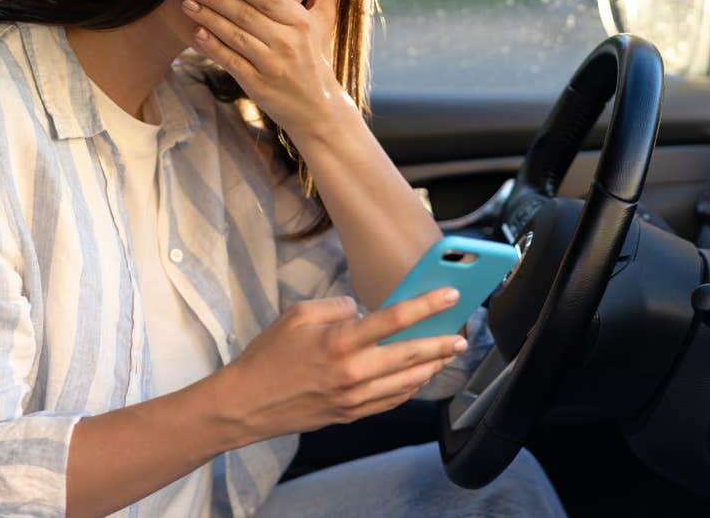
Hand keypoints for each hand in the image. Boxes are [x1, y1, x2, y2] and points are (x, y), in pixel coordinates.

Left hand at [180, 0, 347, 136]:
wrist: (318, 107)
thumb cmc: (316, 56)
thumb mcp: (324, 17)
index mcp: (301, 22)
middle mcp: (287, 42)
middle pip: (245, 14)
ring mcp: (272, 65)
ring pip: (235, 36)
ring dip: (208, 18)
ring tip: (188, 3)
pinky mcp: (258, 85)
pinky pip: (231, 61)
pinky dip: (213, 46)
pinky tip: (197, 33)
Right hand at [213, 287, 468, 442]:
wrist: (247, 404)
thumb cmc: (269, 356)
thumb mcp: (298, 315)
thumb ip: (337, 307)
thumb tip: (363, 311)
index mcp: (339, 342)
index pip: (394, 320)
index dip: (426, 306)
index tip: (450, 296)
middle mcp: (352, 372)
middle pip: (410, 355)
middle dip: (440, 343)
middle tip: (462, 336)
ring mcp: (353, 398)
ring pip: (406, 382)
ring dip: (431, 367)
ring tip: (447, 354)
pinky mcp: (351, 414)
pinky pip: (390, 401)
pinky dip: (409, 388)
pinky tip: (418, 377)